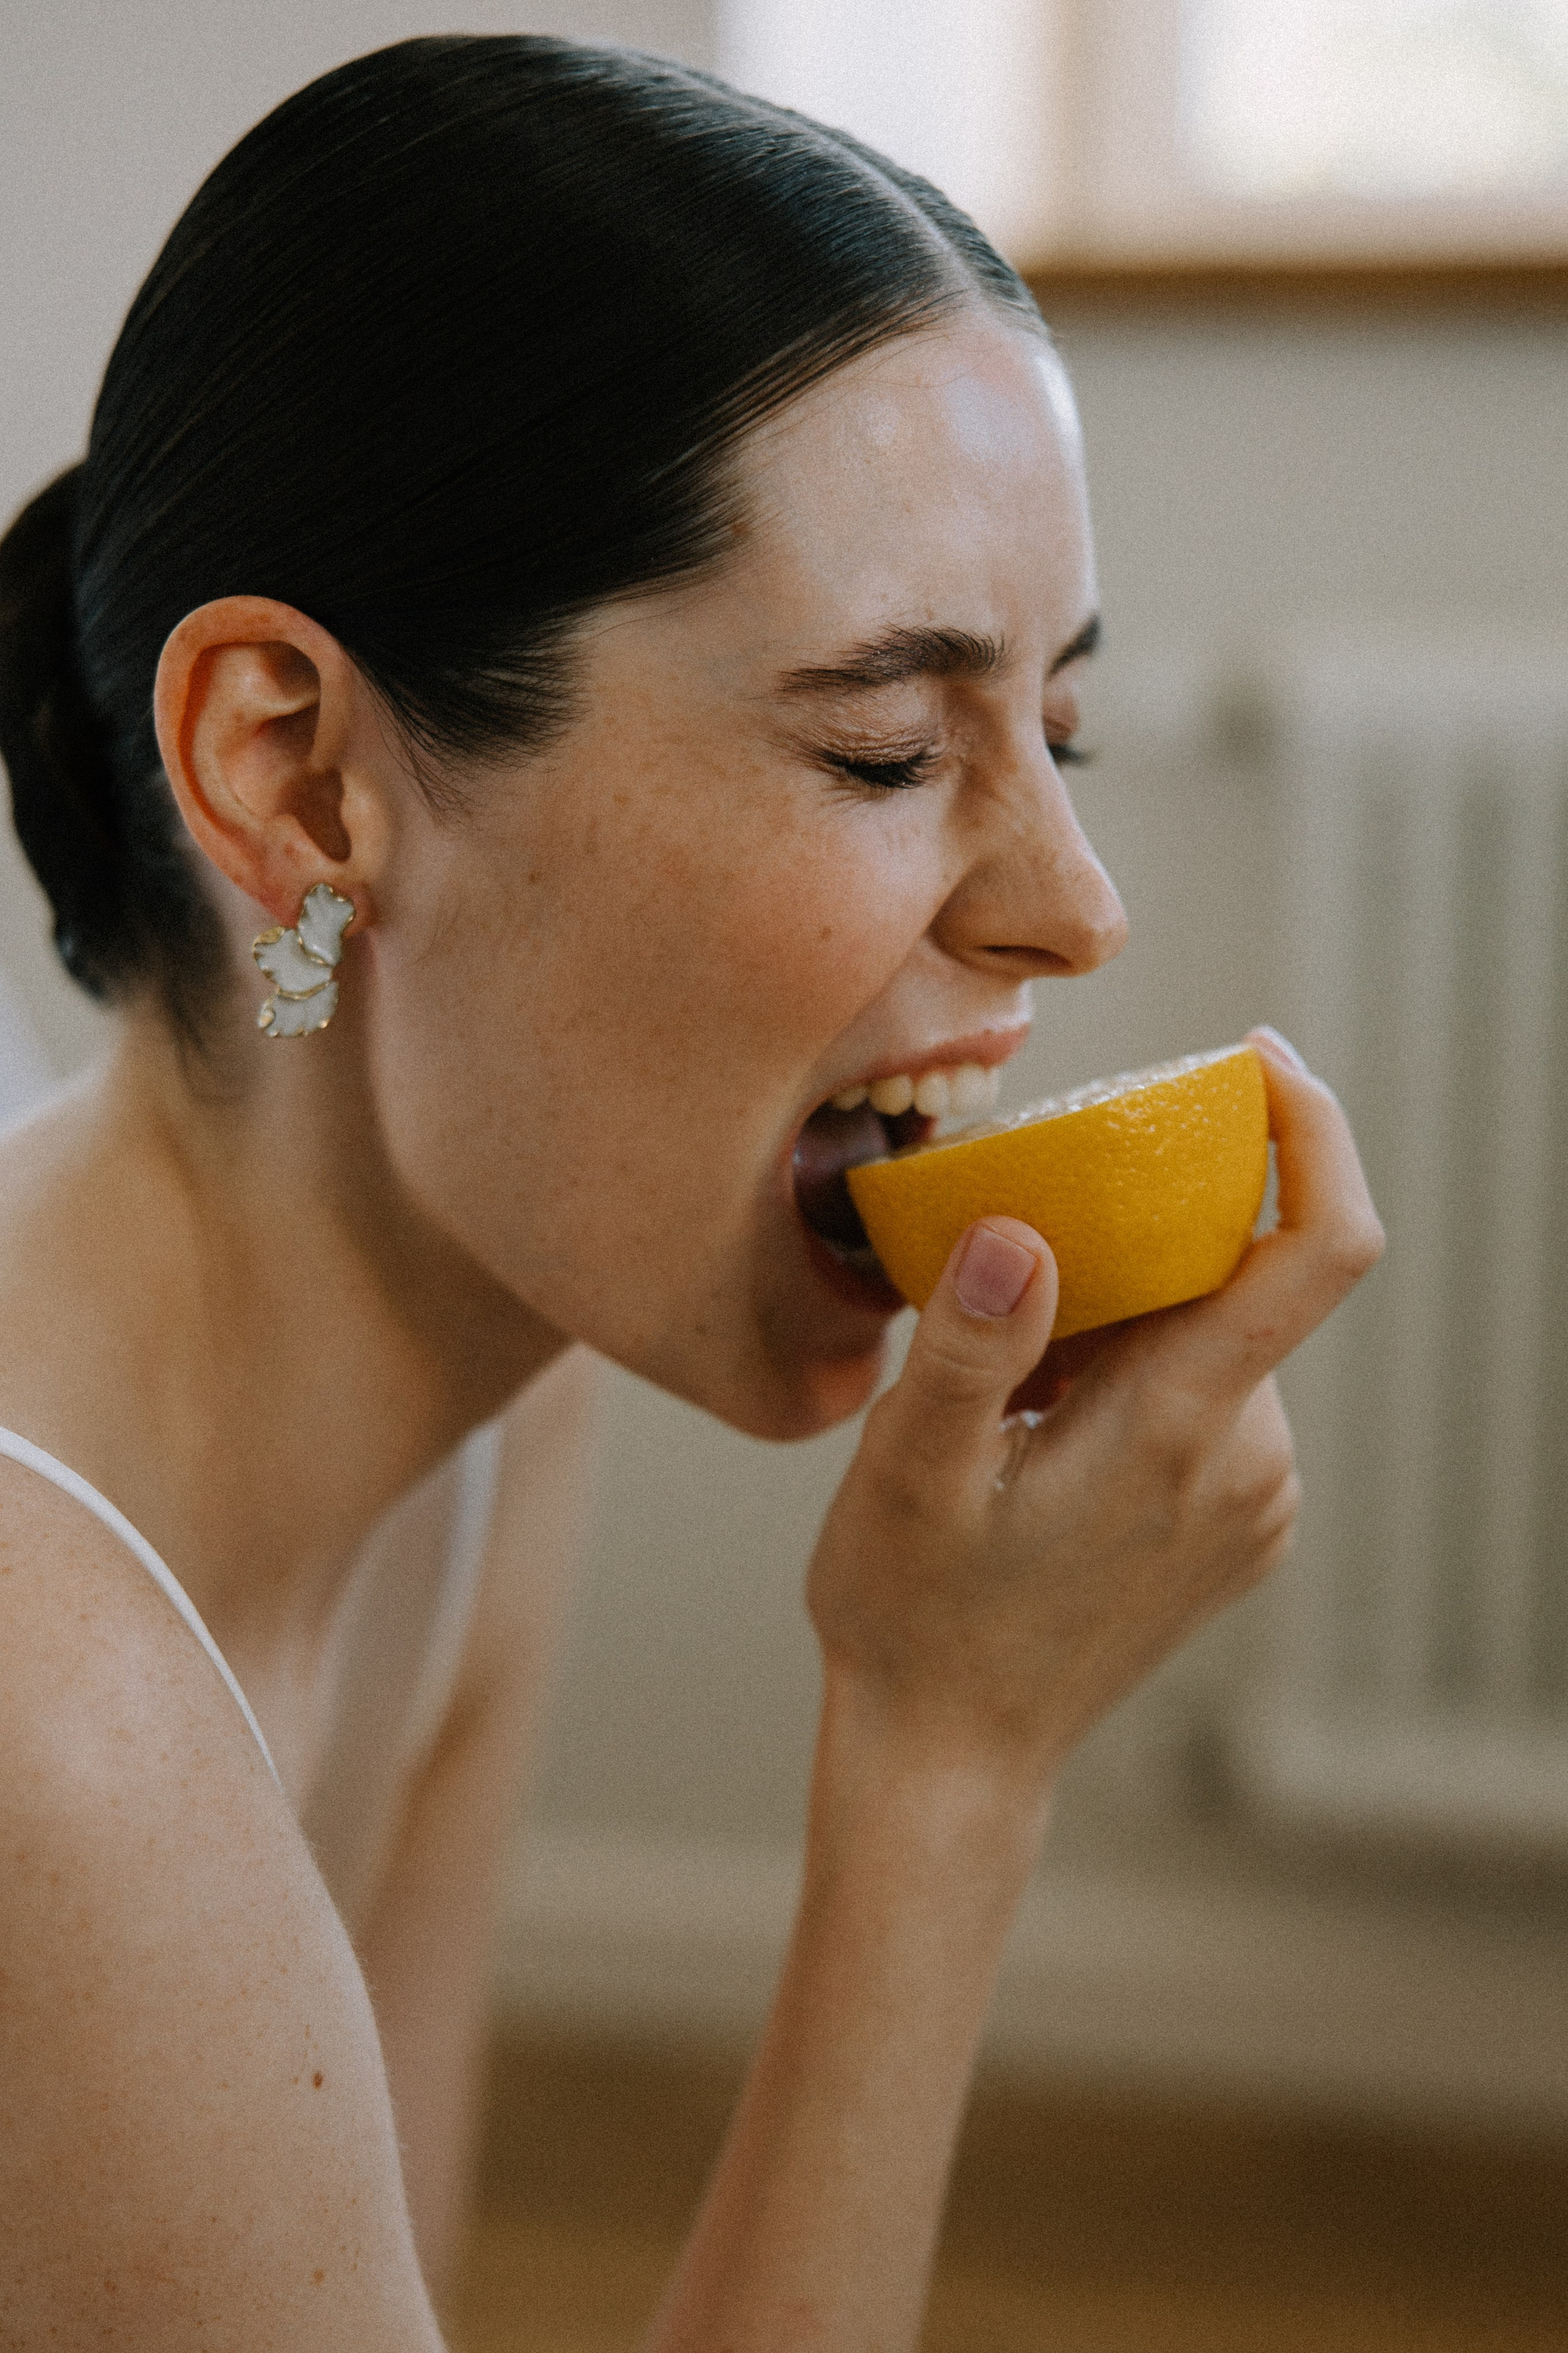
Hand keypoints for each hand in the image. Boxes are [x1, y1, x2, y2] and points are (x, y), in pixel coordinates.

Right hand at [807, 1031, 1383, 1788]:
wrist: (950, 1756)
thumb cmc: (915, 1618)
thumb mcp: (908, 1477)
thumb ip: (966, 1351)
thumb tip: (1015, 1233)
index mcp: (1181, 1430)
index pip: (1320, 1247)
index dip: (1313, 1131)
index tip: (1255, 1058)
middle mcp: (1249, 1462)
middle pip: (1247, 1277)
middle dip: (1154, 1224)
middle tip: (1027, 1237)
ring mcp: (1255, 1501)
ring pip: (1220, 1336)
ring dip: (1134, 1308)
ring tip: (1014, 1371)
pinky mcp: (1240, 1525)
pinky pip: (1211, 1395)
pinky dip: (1142, 1365)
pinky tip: (1046, 1419)